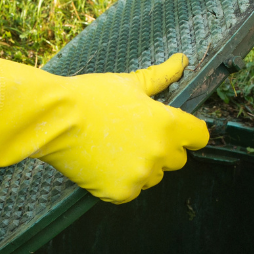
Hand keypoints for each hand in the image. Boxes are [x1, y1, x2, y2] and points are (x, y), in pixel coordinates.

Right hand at [0, 48, 209, 202]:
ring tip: (115, 148)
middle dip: (162, 149)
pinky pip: (131, 190)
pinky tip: (103, 162)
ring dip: (142, 166)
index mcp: (169, 125)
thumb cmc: (91, 96)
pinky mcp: (121, 192)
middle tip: (134, 136)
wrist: (54, 119)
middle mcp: (160, 154)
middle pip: (178, 160)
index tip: (175, 130)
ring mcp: (141, 176)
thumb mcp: (129, 83)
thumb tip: (182, 61)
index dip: (188, 133)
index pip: (199, 137)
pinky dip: (120, 181)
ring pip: (153, 176)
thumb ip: (161, 76)